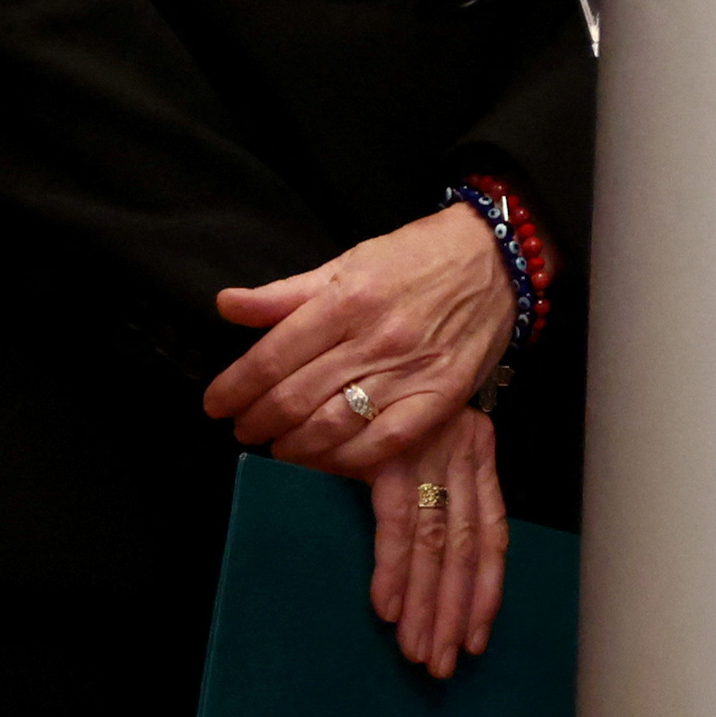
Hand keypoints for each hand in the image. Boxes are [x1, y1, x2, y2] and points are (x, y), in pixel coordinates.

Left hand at [203, 206, 511, 475]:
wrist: (499, 258)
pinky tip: (327, 456)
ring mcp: (412, 370)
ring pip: (331, 427)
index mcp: (348, 299)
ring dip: (291, 447)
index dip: (233, 388)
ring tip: (279, 445)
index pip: (271, 357)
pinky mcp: (443, 395)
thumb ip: (287, 293)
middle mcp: (377, 337)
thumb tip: (226, 304)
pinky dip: (345, 459)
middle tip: (244, 428)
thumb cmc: (418, 257)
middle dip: (255, 423)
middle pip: (293, 398)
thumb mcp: (350, 261)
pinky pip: (384, 443)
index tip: (216, 404)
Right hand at [371, 403, 507, 676]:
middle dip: (453, 612)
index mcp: (477, 452)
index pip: (491, 534)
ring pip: (439, 546)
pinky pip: (399, 523)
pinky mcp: (395, 455)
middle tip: (441, 664)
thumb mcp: (420, 435)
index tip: (477, 635)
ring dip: (427, 604)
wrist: (373, 328)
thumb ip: (425, 487)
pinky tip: (388, 608)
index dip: (486, 589)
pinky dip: (395, 569)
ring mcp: (432, 455)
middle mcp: (464, 455)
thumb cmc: (388, 392)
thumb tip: (418, 559)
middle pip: (466, 551)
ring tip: (417, 651)